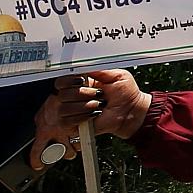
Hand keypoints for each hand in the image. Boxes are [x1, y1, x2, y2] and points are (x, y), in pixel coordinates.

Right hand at [31, 71, 150, 169]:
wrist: (130, 110)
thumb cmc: (125, 93)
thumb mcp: (116, 75)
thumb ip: (99, 70)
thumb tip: (83, 66)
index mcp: (80, 84)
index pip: (62, 82)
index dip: (69, 81)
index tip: (81, 80)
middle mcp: (73, 97)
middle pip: (62, 94)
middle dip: (82, 93)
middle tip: (98, 94)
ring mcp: (72, 112)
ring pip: (64, 108)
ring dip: (84, 106)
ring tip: (98, 104)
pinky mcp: (73, 125)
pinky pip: (67, 121)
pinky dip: (82, 116)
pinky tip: (93, 114)